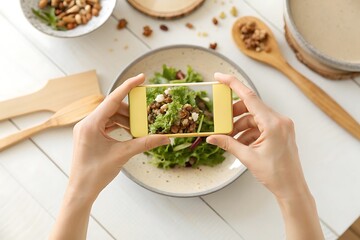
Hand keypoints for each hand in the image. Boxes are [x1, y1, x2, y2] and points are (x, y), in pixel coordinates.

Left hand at [68, 73, 168, 201]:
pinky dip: (119, 126)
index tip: (141, 78)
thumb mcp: (123, 155)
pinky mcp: (89, 135)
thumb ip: (144, 143)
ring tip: (140, 127)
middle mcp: (86, 123)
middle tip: (146, 115)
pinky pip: (106, 124)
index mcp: (91, 123)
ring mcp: (87, 129)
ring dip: (126, 120)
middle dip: (131, 111)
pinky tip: (130, 132)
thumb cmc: (96, 174)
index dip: (128, 87)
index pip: (113, 99)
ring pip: (110, 116)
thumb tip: (164, 138)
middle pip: (112, 107)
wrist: (81, 190)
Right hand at [207, 73, 308, 200]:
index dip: (232, 84)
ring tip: (230, 138)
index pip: (249, 97)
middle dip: (233, 114)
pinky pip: (260, 125)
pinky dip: (248, 132)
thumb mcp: (248, 157)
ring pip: (254, 117)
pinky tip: (240, 143)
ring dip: (240, 126)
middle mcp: (279, 120)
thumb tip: (212, 137)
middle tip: (221, 123)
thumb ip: (228, 144)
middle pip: (250, 107)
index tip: (219, 77)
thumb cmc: (276, 174)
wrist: (291, 188)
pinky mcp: (280, 131)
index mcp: (273, 123)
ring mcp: (281, 125)